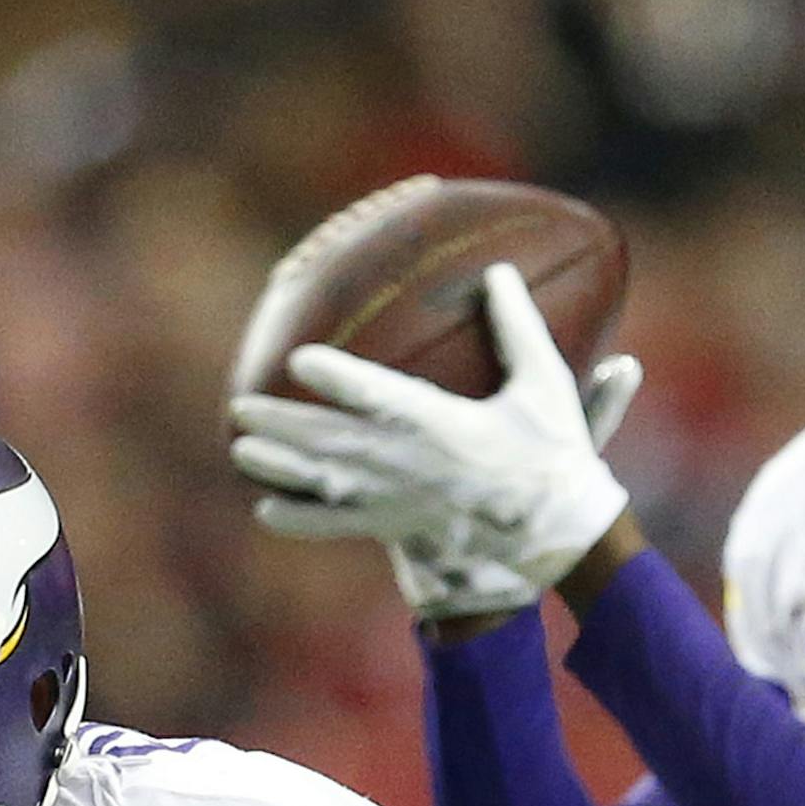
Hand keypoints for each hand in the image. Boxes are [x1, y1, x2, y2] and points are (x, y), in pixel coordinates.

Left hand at [229, 266, 637, 614]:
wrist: (564, 535)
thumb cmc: (556, 456)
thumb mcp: (546, 386)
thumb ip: (518, 328)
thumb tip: (498, 270)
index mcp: (447, 428)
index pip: (382, 399)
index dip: (339, 380)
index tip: (299, 360)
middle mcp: (416, 469)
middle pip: (337, 445)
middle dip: (286, 426)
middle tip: (241, 408)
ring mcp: (405, 504)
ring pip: (331, 487)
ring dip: (283, 469)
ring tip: (240, 450)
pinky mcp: (403, 531)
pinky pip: (344, 528)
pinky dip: (304, 522)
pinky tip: (267, 513)